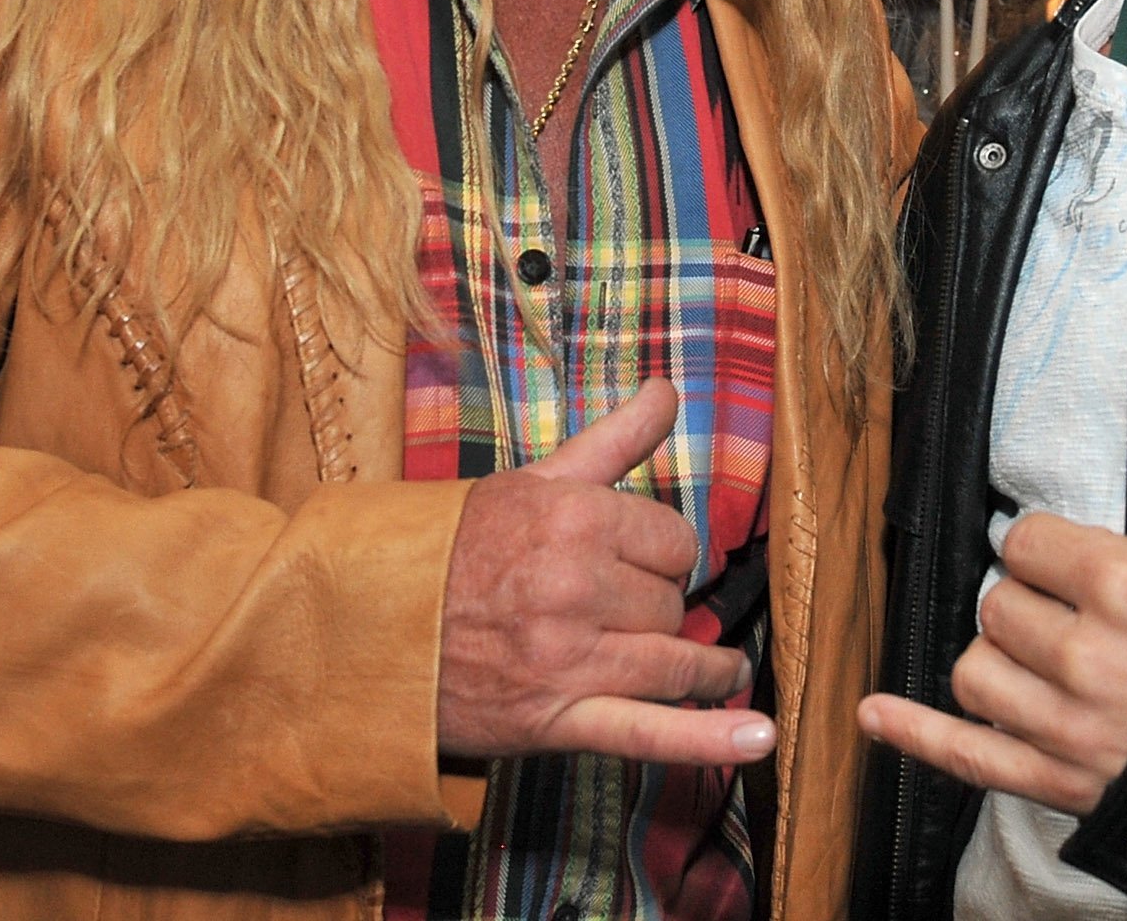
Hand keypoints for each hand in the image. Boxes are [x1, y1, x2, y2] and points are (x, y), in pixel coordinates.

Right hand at [437, 379, 772, 766]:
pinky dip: (705, 737)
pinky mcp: (555, 718)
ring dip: (703, 669)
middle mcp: (577, 585)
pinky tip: (756, 736)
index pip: (674, 542)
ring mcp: (568, 656)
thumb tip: (669, 389)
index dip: (662, 556)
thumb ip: (613, 440)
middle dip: (659, 607)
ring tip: (720, 671)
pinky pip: (646, 730)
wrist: (370, 625)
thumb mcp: (532, 480)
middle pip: (671, 603)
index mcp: (575, 518)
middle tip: (630, 612)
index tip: (642, 564)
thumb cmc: (454, 547)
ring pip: (672, 661)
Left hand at [857, 335, 1126, 813]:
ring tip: (1042, 656)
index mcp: (1119, 582)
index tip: (1080, 562)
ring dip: (998, 660)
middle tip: (1074, 611)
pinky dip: (915, 734)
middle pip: (998, 606)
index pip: (1025, 543)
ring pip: (975, 671)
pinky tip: (875, 714)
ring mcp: (1066, 726)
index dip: (1048, 548)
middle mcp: (1081, 655)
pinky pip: (965, 756)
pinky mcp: (1060, 782)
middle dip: (1028, 602)